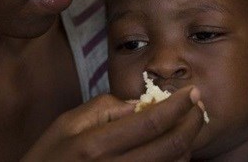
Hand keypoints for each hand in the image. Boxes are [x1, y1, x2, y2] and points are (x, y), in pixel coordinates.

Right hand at [21, 86, 204, 160]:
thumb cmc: (48, 158)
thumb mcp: (65, 124)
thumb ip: (103, 107)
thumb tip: (140, 102)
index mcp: (95, 145)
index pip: (151, 122)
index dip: (179, 106)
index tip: (192, 92)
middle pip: (171, 146)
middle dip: (193, 123)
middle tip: (199, 106)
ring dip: (188, 143)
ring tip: (188, 124)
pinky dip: (175, 161)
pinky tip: (173, 147)